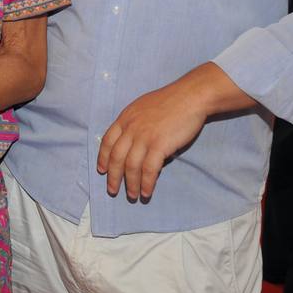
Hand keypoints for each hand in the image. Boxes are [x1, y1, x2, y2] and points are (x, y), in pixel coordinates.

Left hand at [97, 81, 209, 201]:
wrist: (190, 96)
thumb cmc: (170, 101)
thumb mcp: (143, 108)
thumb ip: (135, 124)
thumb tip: (135, 144)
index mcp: (125, 118)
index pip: (107, 141)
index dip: (103, 158)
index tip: (102, 170)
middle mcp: (131, 128)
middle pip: (116, 157)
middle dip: (113, 177)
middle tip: (113, 191)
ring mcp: (144, 137)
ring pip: (131, 166)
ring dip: (130, 184)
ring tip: (132, 196)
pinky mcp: (159, 145)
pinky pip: (149, 170)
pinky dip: (146, 183)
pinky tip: (147, 192)